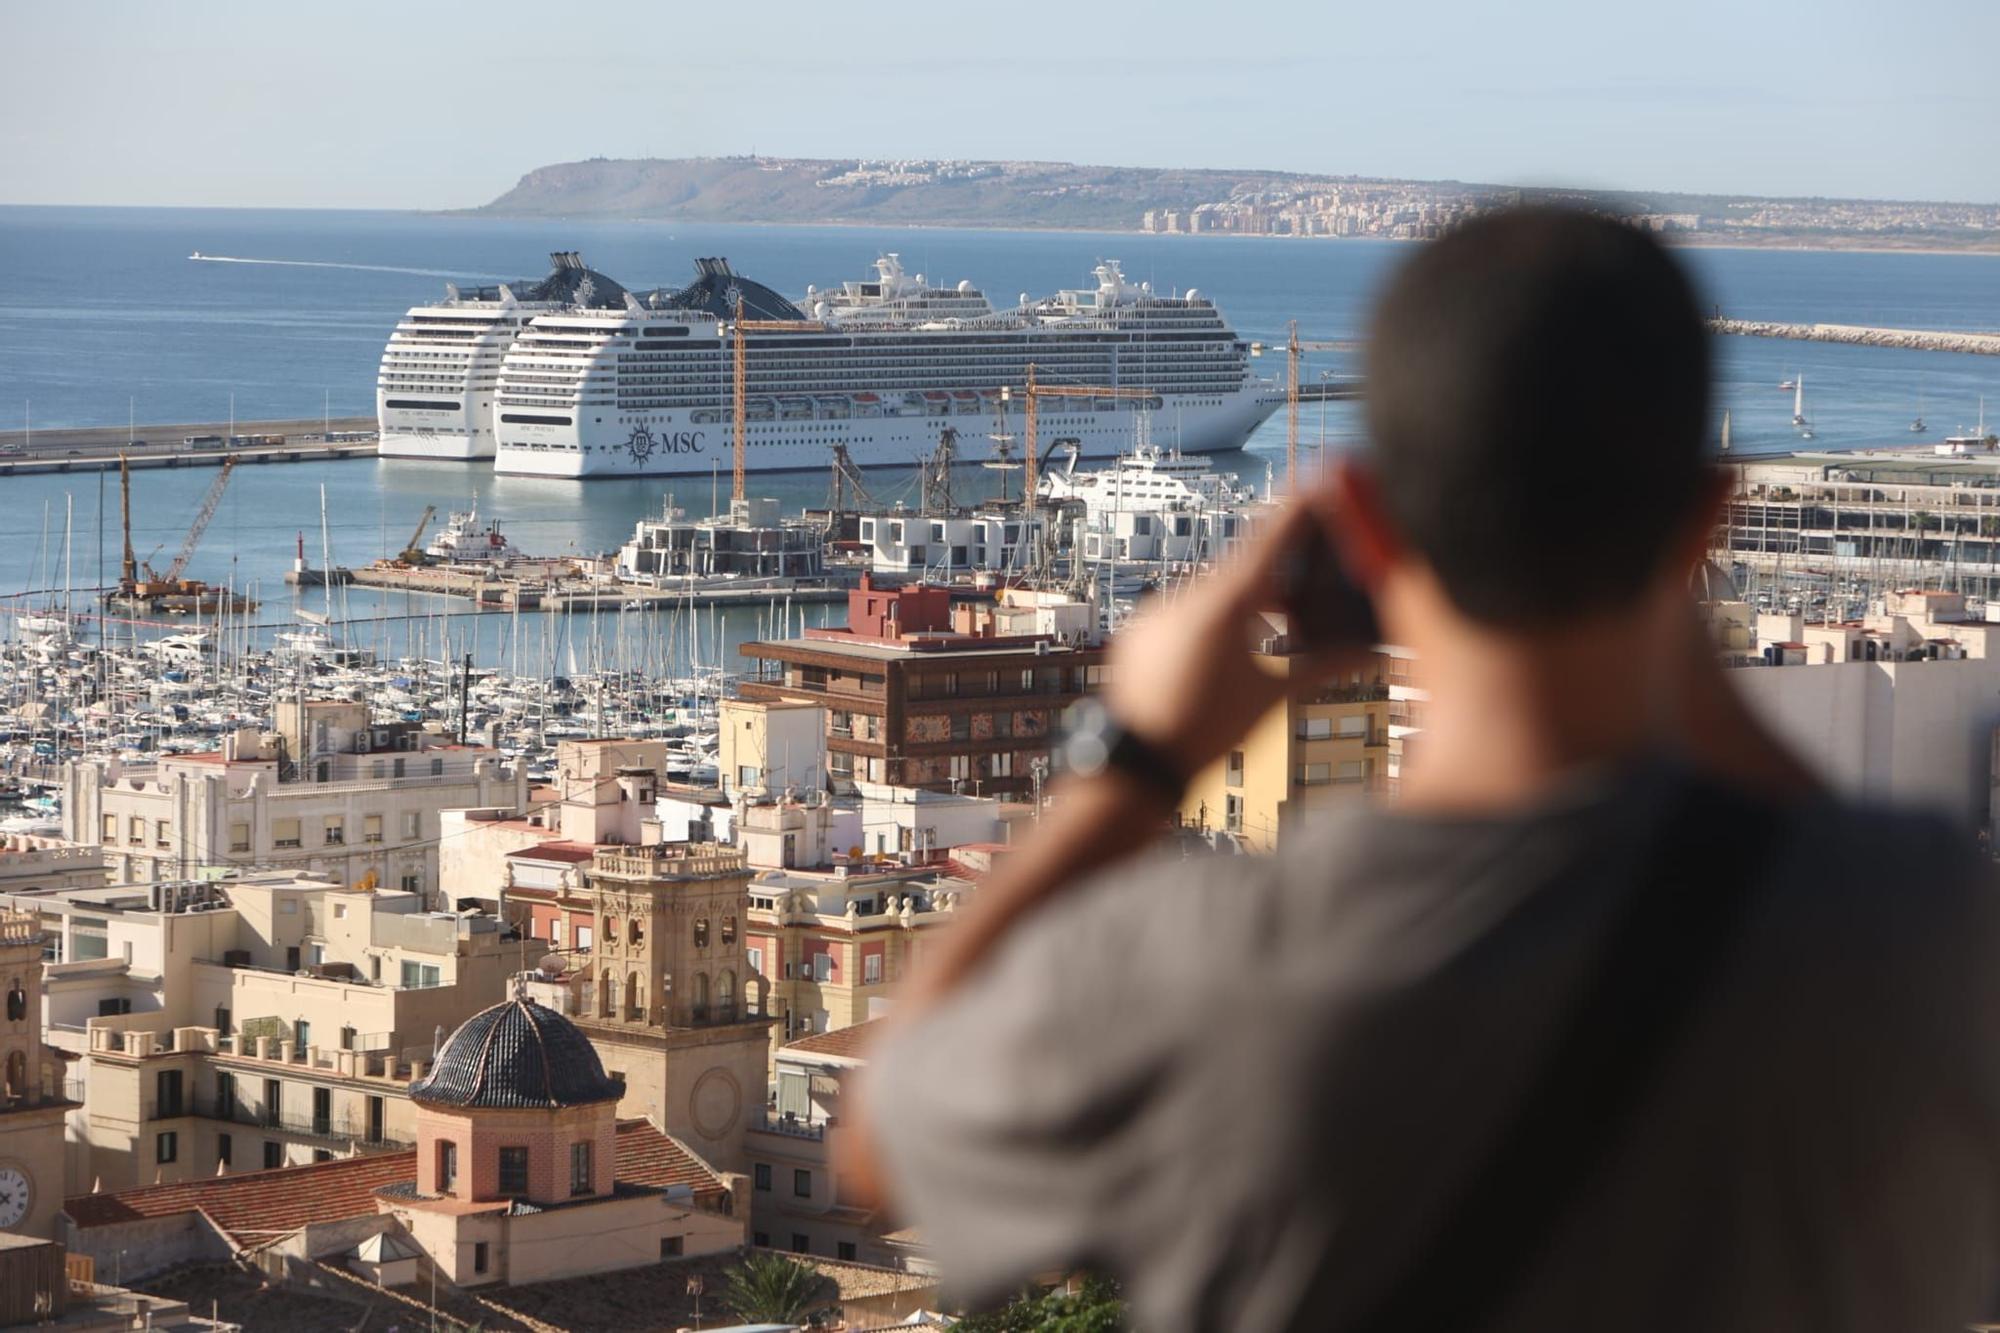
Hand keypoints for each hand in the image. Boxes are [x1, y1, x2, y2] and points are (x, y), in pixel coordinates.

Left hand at [1105, 503, 1369, 776]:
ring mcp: (1159, 611)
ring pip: (1217, 590)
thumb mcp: (1269, 698)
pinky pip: (1187, 609)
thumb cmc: (1203, 731)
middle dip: (1285, 568)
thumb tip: (1370, 651)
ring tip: (1282, 618)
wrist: (1132, 765)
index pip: (1273, 539)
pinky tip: (1234, 642)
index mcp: (1225, 603)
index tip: (1323, 478)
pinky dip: (1216, 617)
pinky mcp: (1141, 630)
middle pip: (1248, 566)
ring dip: (1250, 600)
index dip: (1301, 507)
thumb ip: (1320, 666)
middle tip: (1317, 564)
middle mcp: (1187, 595)